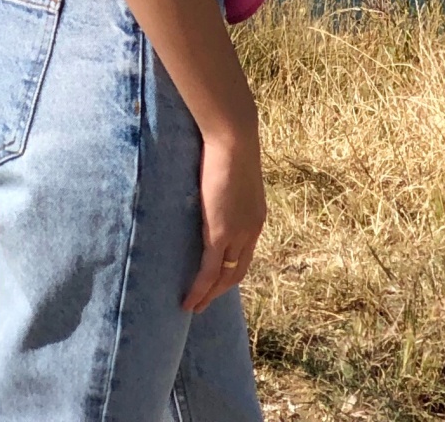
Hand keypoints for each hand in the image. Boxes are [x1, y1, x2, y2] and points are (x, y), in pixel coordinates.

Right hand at [184, 123, 266, 311]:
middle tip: (203, 302)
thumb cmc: (229, 143)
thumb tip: (210, 186)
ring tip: (193, 307)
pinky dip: (199, 290)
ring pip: (224, 277)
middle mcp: (251, 230)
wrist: (233, 137)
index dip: (231, 270)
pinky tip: (188, 301)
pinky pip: (209, 271)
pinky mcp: (220, 233)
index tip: (216, 280)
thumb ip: (225, 187)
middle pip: (238, 271)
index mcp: (256, 216)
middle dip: (220, 290)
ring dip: (209, 296)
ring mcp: (237, 234)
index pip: (244, 253)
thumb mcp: (232, 171)